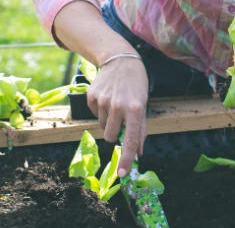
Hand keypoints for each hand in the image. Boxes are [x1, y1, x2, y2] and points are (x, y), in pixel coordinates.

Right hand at [86, 56, 147, 176]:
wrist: (120, 60)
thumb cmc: (136, 85)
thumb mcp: (143, 105)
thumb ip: (140, 130)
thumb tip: (138, 154)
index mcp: (135, 109)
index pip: (131, 140)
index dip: (126, 158)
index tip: (122, 174)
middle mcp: (118, 106)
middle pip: (111, 137)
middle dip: (114, 133)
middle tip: (120, 120)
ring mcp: (103, 101)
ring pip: (102, 126)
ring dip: (108, 120)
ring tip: (115, 104)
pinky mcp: (91, 96)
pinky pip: (94, 114)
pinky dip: (100, 110)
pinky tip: (106, 97)